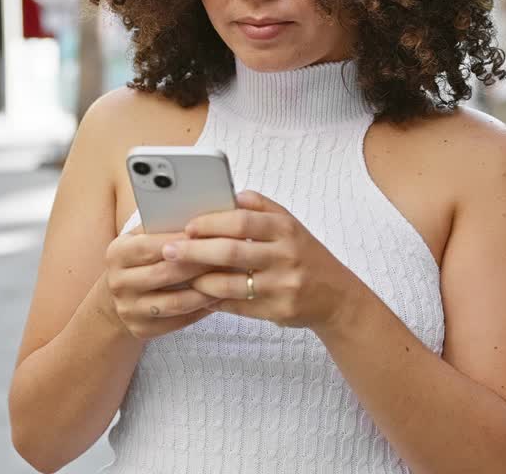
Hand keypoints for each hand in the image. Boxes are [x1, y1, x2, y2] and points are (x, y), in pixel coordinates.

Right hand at [103, 227, 222, 339]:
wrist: (119, 294)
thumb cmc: (142, 257)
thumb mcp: (143, 237)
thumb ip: (165, 227)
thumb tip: (204, 216)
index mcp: (117, 253)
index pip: (153, 245)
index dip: (184, 241)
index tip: (213, 234)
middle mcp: (118, 282)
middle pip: (167, 274)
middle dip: (201, 264)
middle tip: (230, 257)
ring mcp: (128, 309)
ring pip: (175, 302)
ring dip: (206, 291)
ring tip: (229, 280)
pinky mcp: (140, 329)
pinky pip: (178, 321)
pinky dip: (201, 310)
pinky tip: (219, 298)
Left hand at [169, 191, 361, 331]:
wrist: (336, 296)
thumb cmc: (306, 255)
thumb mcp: (291, 225)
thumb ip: (261, 207)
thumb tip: (229, 194)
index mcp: (286, 229)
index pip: (242, 221)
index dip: (211, 223)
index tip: (187, 225)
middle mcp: (286, 255)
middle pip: (232, 252)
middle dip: (195, 251)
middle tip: (168, 250)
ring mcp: (283, 285)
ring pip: (231, 283)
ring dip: (199, 280)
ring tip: (178, 274)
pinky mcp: (278, 311)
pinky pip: (237, 306)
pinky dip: (215, 300)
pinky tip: (199, 294)